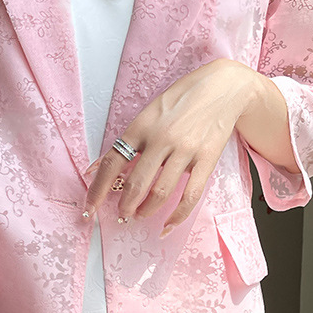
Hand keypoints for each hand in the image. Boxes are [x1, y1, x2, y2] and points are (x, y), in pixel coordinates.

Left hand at [83, 58, 257, 236]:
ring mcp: (185, 150)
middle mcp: (161, 139)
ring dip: (146, 210)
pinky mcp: (206, 160)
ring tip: (140, 215)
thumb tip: (97, 167)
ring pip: (160, 192)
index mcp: (141, 126)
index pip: (112, 162)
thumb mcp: (149, 113)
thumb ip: (127, 141)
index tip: (90, 207)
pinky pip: (190, 195)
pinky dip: (177, 215)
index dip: (98, 189)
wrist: (222, 87)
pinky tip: (168, 224)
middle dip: (125, 205)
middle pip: (135, 183)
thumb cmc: (181, 99)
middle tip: (122, 214)